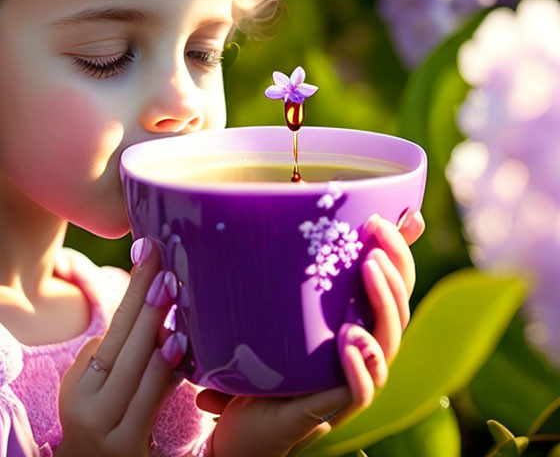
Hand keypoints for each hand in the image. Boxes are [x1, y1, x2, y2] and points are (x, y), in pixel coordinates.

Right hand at [56, 238, 184, 456]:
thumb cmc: (98, 422)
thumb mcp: (92, 387)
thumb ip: (113, 354)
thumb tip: (147, 316)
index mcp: (81, 381)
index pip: (113, 326)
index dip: (132, 288)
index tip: (148, 252)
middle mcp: (90, 401)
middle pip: (124, 342)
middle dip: (148, 301)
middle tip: (167, 267)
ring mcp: (108, 425)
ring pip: (137, 368)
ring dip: (158, 329)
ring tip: (175, 297)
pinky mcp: (128, 444)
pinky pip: (151, 400)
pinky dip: (165, 370)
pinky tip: (179, 347)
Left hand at [195, 210, 425, 456]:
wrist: (237, 425)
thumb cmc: (257, 365)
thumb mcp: (270, 311)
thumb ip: (282, 276)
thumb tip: (279, 212)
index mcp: (355, 323)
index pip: (393, 286)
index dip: (398, 253)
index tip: (383, 218)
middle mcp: (361, 352)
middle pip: (398, 311)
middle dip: (395, 272)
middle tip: (375, 242)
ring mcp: (350, 382)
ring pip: (387, 346)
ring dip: (383, 307)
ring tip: (370, 273)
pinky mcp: (331, 410)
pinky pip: (359, 391)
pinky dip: (360, 367)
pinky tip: (351, 339)